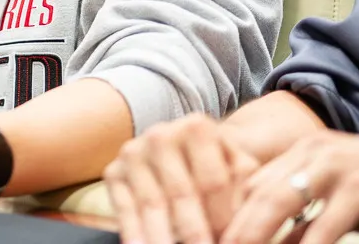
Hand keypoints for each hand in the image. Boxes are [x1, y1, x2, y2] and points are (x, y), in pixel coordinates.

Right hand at [104, 114, 260, 243]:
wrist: (180, 147)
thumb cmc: (216, 162)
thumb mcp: (237, 165)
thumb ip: (245, 187)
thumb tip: (244, 224)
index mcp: (196, 127)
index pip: (213, 180)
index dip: (223, 217)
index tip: (229, 242)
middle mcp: (160, 135)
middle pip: (182, 193)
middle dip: (195, 232)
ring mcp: (133, 152)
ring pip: (153, 205)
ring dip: (163, 237)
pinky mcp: (113, 172)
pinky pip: (125, 209)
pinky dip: (134, 234)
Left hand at [221, 132, 358, 243]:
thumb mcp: (337, 197)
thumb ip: (301, 216)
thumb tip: (271, 241)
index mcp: (301, 152)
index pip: (249, 183)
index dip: (226, 215)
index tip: (208, 240)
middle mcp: (311, 154)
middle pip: (255, 194)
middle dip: (231, 230)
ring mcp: (334, 170)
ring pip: (279, 207)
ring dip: (256, 237)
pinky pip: (323, 227)